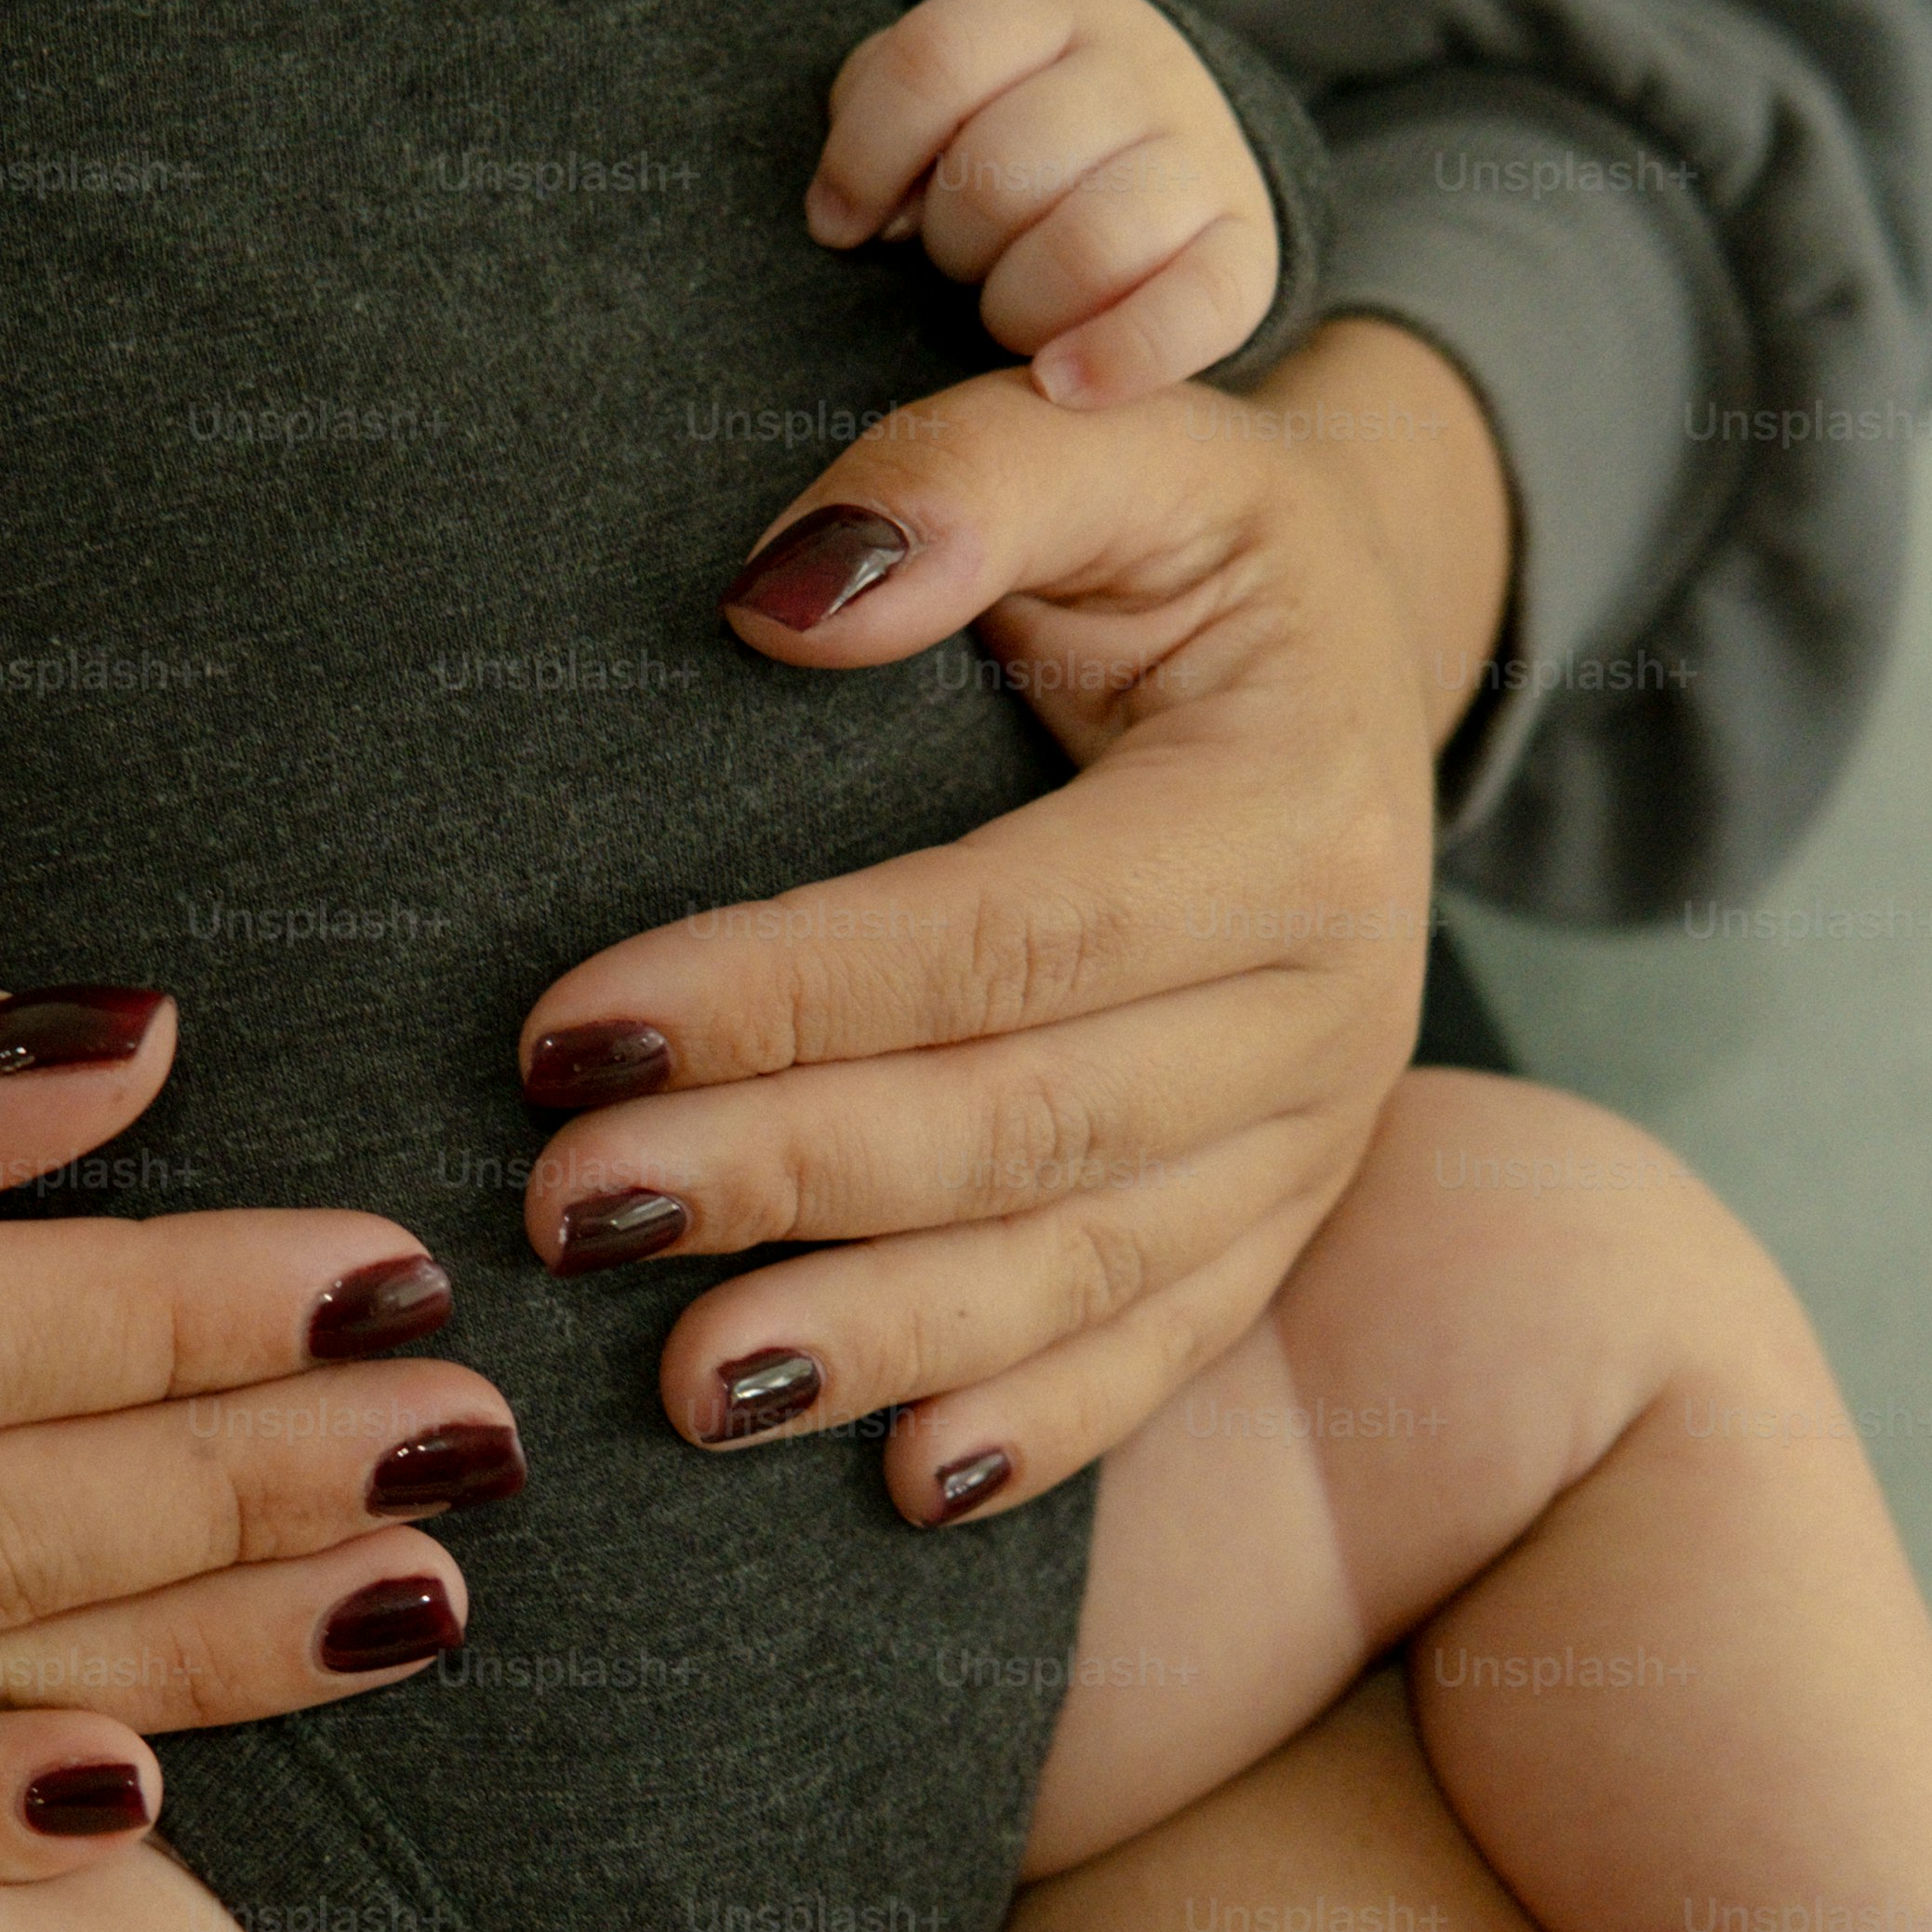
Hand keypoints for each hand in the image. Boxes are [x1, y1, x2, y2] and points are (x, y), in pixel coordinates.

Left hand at [514, 315, 1511, 1522]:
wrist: (1362, 651)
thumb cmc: (1196, 546)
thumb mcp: (1129, 439)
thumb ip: (970, 478)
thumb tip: (782, 597)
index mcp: (1290, 807)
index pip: (1005, 931)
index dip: (785, 992)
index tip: (570, 1030)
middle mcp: (1333, 997)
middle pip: (1027, 1121)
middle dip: (785, 1178)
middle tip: (569, 1211)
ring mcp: (1320, 1132)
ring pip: (1087, 1268)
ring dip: (882, 1343)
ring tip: (685, 1387)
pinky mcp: (1290, 1219)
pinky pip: (1167, 1346)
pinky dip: (1043, 1429)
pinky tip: (905, 1492)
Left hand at [811, 0, 1275, 407]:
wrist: (1170, 164)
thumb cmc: (1015, 134)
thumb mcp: (944, 91)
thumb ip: (879, 114)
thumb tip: (853, 213)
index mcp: (1055, 7)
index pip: (936, 59)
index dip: (866, 154)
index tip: (840, 224)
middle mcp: (1141, 69)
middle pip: (1000, 167)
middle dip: (952, 238)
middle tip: (961, 259)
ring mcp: (1204, 158)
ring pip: (1082, 247)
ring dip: (1013, 305)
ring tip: (1009, 308)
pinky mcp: (1248, 254)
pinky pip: (1190, 313)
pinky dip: (1115, 357)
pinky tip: (1057, 383)